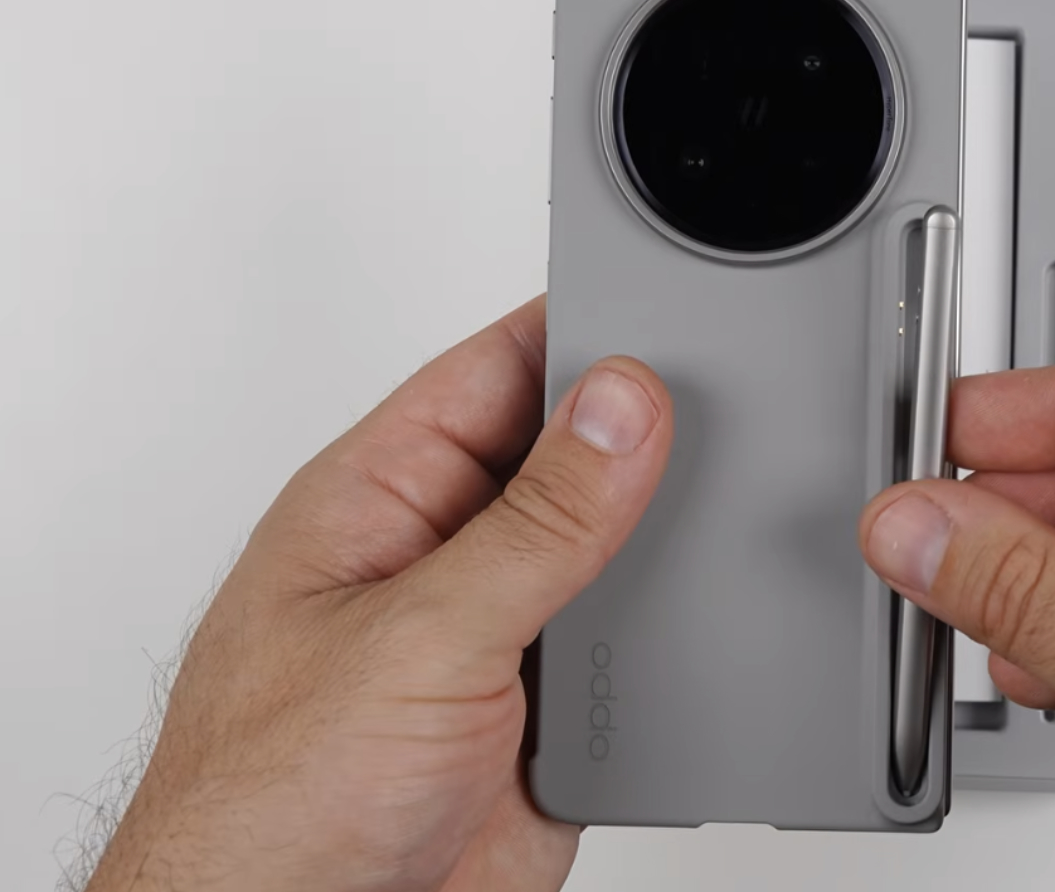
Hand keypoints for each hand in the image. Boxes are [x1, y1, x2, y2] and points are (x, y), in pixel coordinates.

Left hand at [87, 296, 673, 891]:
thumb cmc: (269, 802)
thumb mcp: (417, 636)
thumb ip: (534, 523)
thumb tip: (620, 406)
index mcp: (385, 494)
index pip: (498, 366)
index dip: (583, 329)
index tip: (672, 311)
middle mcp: (448, 551)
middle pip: (571, 450)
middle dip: (644, 433)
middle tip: (726, 416)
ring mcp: (503, 630)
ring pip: (616, 545)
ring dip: (666, 540)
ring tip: (725, 516)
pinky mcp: (551, 709)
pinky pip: (639, 640)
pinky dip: (682, 633)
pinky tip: (707, 618)